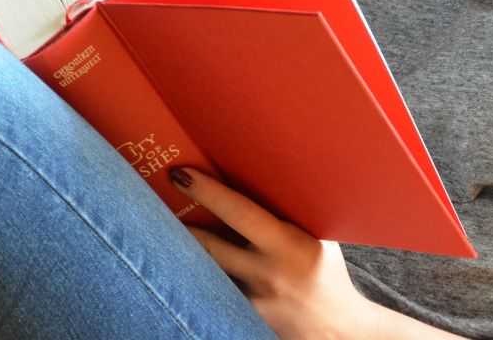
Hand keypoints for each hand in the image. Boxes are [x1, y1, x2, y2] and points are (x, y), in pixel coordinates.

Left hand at [168, 166, 386, 339]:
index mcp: (289, 244)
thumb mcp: (316, 234)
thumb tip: (259, 169)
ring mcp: (254, 302)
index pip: (239, 212)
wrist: (341, 332)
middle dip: (179, 222)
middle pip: (209, 245)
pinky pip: (214, 294)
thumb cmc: (328, 273)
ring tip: (156, 233)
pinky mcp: (245, 321)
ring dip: (182, 253)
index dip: (207, 192)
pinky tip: (181, 269)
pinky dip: (198, 280)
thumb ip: (288, 211)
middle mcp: (267, 274)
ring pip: (205, 273)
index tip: (181, 174)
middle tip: (151, 198)